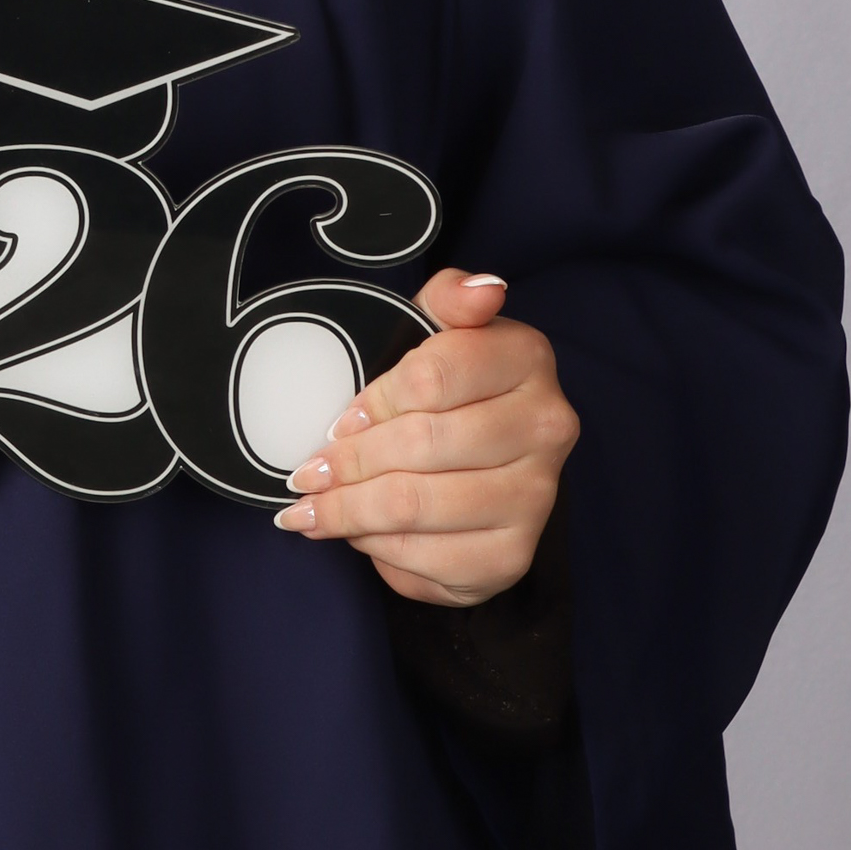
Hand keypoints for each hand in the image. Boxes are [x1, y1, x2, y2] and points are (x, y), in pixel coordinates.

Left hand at [270, 269, 577, 605]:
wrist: (487, 463)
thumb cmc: (449, 389)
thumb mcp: (439, 329)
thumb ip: (451, 298)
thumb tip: (483, 289)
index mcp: (526, 358)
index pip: (431, 378)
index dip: (372, 403)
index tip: (337, 422)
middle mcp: (545, 428)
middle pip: (419, 446)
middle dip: (347, 464)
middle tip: (305, 474)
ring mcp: (536, 497)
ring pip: (416, 506)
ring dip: (349, 512)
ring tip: (311, 510)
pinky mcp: (512, 555)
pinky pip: (430, 559)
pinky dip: (380, 551)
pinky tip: (358, 537)